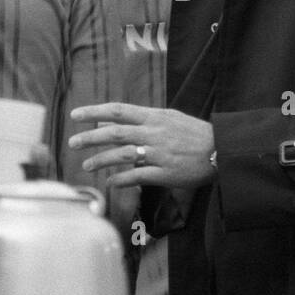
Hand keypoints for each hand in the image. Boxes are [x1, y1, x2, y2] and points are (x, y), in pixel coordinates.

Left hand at [68, 102, 215, 189]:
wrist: (222, 150)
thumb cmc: (195, 133)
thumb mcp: (171, 117)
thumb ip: (145, 119)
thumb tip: (117, 119)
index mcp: (155, 117)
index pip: (118, 111)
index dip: (94, 112)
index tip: (76, 115)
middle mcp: (154, 133)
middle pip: (115, 133)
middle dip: (90, 138)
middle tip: (73, 143)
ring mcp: (159, 154)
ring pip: (123, 156)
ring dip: (101, 161)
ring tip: (86, 166)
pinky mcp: (165, 173)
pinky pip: (138, 177)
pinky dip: (121, 180)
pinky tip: (110, 183)